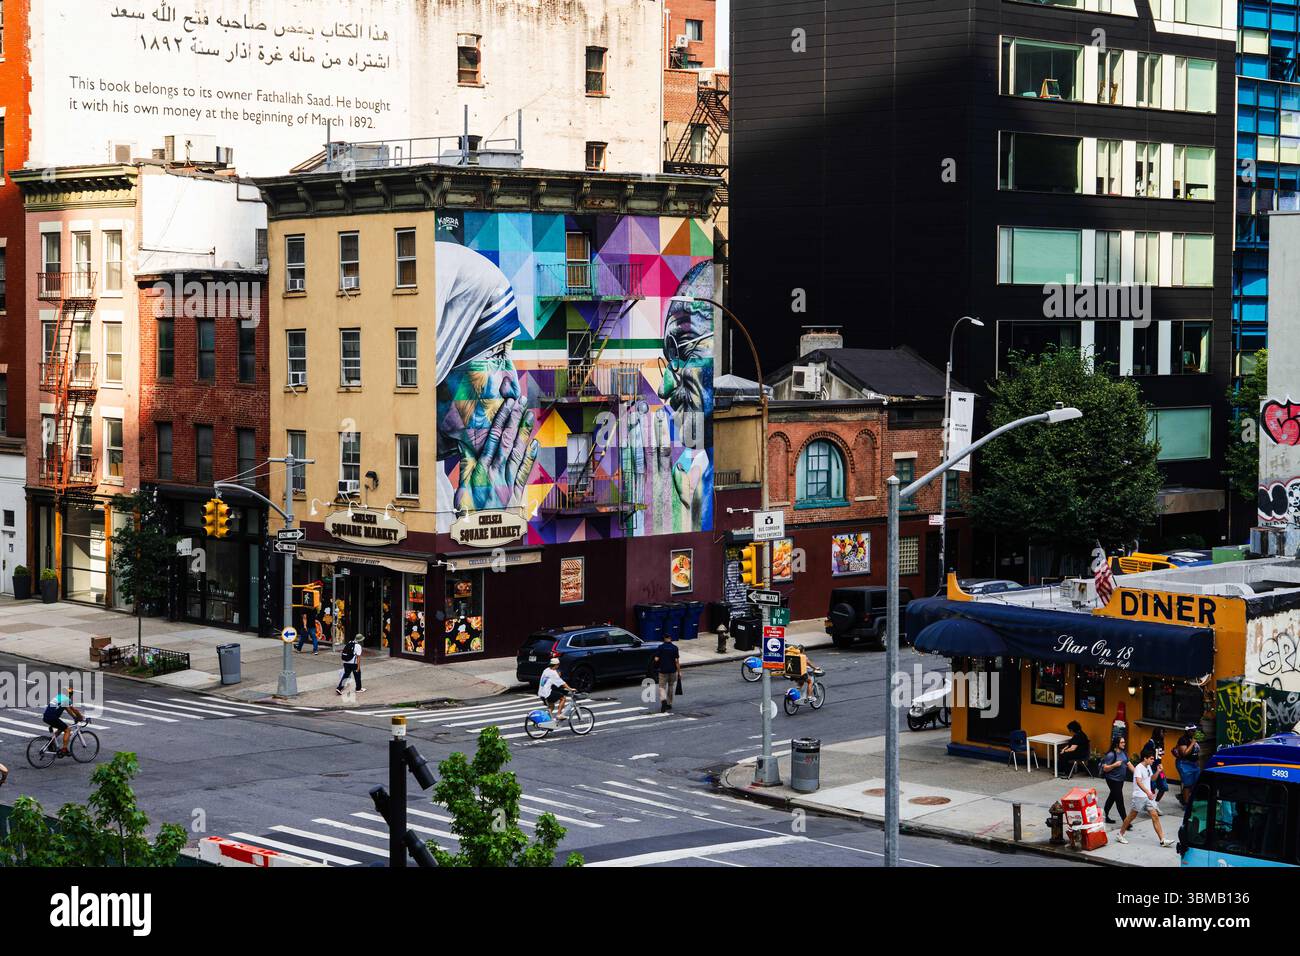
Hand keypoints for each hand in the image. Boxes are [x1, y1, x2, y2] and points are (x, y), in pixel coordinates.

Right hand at [455, 397, 538, 511]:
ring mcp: (508, 481)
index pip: (493, 439)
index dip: (501, 420)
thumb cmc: (468, 511)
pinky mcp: (516, 491)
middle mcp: (497, 472)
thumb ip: (465, 467)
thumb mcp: (461, 488)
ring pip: (517, 452)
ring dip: (523, 433)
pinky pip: (524, 471)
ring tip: (529, 415)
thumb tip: (463, 445)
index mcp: (482, 469)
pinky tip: (535, 443)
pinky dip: (530, 457)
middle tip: (520, 402)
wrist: (482, 534)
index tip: (506, 405)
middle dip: (514, 420)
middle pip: (507, 441)